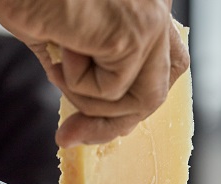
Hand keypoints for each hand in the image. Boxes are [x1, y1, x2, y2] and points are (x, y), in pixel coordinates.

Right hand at [0, 0, 189, 145]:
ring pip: (137, 99)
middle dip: (112, 122)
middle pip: (157, 88)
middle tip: (71, 135)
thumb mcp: (65, 32)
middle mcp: (156, 8)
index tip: (91, 120)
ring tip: (59, 64)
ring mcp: (150, 22)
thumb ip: (89, 65)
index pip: (160, 66)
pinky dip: (76, 82)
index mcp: (143, 5)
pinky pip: (109, 93)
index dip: (128, 103)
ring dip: (88, 101)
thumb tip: (87, 118)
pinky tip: (63, 44)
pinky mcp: (133, 36)